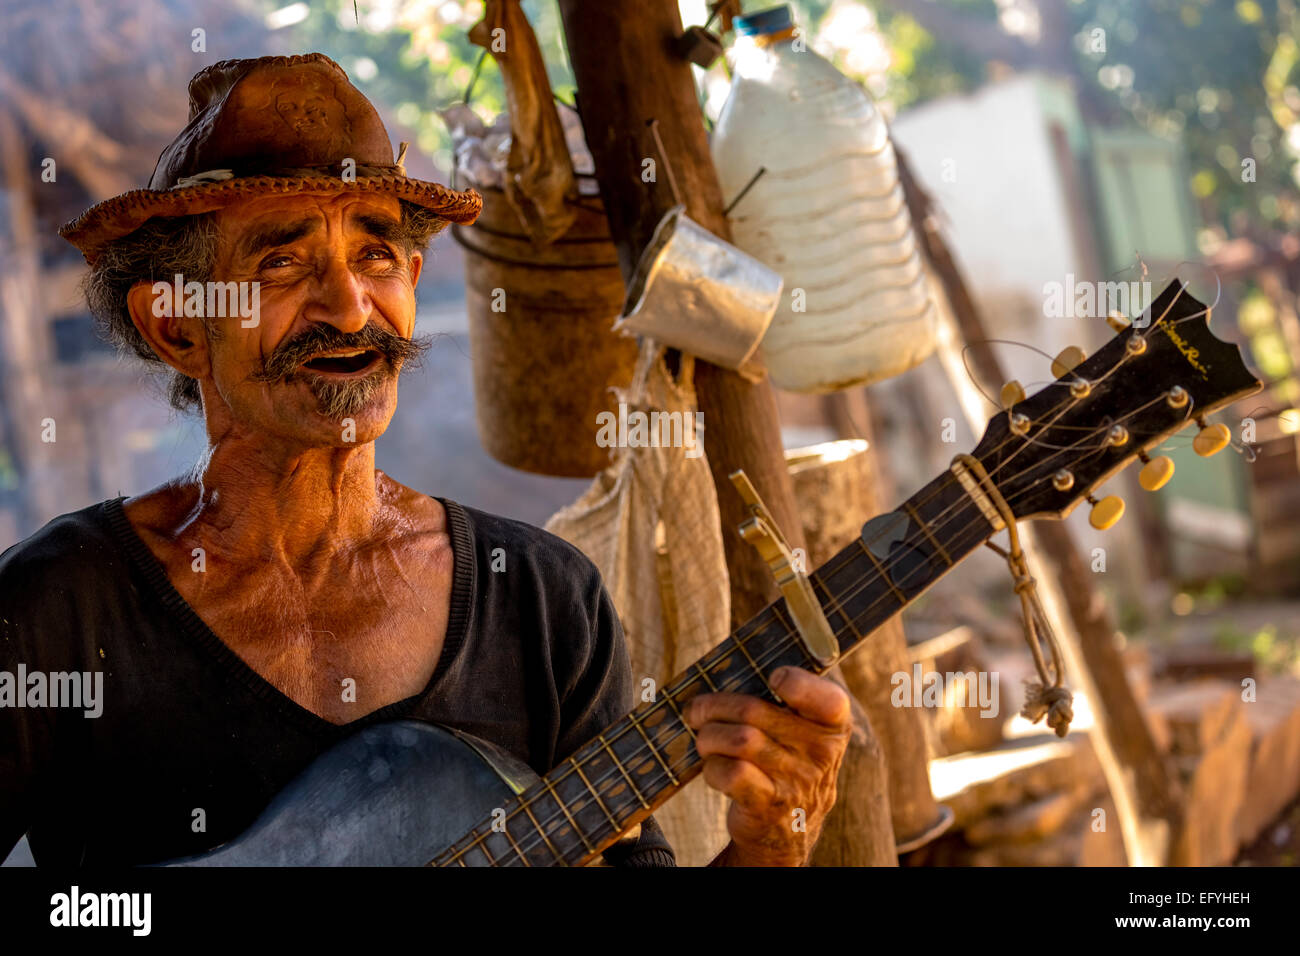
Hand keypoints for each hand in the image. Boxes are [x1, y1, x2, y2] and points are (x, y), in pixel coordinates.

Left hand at [686, 666, 850, 865]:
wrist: (789, 827)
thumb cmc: (786, 758)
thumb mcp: (802, 729)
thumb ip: (781, 698)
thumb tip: (726, 667)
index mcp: (833, 725)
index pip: (827, 700)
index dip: (797, 683)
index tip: (774, 678)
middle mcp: (821, 754)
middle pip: (754, 711)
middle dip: (715, 707)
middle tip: (698, 710)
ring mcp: (797, 782)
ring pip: (739, 740)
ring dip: (709, 737)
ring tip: (704, 739)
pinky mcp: (769, 806)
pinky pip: (730, 773)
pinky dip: (712, 767)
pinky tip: (715, 767)